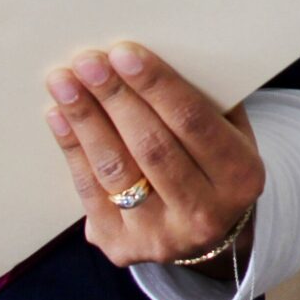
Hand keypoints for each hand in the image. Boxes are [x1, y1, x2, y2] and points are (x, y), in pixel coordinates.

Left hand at [43, 42, 264, 269]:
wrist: (206, 234)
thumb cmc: (214, 161)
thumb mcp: (230, 133)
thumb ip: (204, 101)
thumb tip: (150, 54)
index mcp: (241, 177)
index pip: (194, 122)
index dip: (156, 86)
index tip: (124, 52)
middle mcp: (204, 214)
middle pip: (151, 147)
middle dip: (115, 98)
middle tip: (88, 61)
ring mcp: (160, 236)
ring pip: (115, 170)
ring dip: (85, 120)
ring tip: (64, 82)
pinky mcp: (121, 246)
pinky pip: (89, 192)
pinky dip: (72, 149)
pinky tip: (59, 116)